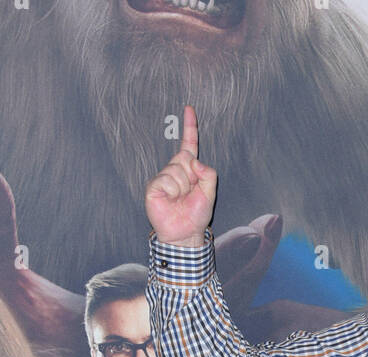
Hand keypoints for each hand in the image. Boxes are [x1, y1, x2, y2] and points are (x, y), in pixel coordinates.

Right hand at [145, 105, 217, 246]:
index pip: (189, 143)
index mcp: (189, 168)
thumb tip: (193, 160)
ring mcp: (163, 177)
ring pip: (177, 170)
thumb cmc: (196, 214)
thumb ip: (208, 173)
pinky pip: (167, 180)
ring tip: (180, 199)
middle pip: (186, 159)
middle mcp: (175, 169)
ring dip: (182, 187)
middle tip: (190, 194)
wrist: (184, 233)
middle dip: (192, 177)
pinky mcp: (154, 185)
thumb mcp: (210, 193)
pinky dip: (172, 190)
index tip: (189, 108)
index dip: (190, 126)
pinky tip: (171, 200)